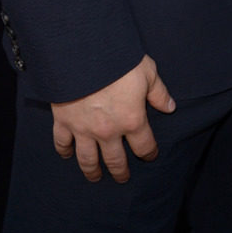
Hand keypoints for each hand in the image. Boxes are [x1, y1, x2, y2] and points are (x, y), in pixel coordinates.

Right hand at [51, 54, 175, 182]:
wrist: (83, 54)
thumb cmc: (119, 61)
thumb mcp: (147, 72)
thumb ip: (159, 93)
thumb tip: (170, 107)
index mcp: (132, 120)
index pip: (144, 145)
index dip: (149, 152)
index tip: (150, 155)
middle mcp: (108, 131)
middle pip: (115, 160)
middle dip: (120, 171)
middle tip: (122, 178)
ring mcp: (84, 129)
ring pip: (88, 159)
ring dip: (92, 171)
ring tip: (96, 177)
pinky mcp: (64, 122)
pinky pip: (62, 142)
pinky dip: (64, 151)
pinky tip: (67, 155)